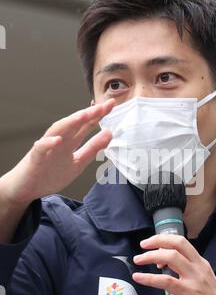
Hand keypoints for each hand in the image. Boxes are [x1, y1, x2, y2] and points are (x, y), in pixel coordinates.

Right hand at [0, 99, 114, 204]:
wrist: (26, 189)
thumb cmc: (50, 174)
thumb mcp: (78, 163)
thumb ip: (92, 149)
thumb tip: (109, 134)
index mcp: (70, 142)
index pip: (85, 125)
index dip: (98, 116)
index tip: (111, 105)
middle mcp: (59, 141)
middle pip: (74, 124)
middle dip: (88, 114)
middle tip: (103, 106)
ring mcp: (46, 148)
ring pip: (57, 131)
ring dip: (70, 122)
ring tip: (84, 115)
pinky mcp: (35, 158)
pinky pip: (41, 149)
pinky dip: (48, 143)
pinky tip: (58, 140)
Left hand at [132, 234, 215, 294]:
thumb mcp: (203, 281)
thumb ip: (188, 272)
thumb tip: (166, 266)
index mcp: (201, 263)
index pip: (182, 242)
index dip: (165, 239)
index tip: (152, 243)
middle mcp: (198, 267)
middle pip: (176, 244)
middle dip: (157, 240)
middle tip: (143, 245)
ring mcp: (194, 279)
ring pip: (170, 257)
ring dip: (150, 256)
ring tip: (138, 260)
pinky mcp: (188, 293)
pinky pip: (165, 280)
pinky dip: (149, 277)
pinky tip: (139, 278)